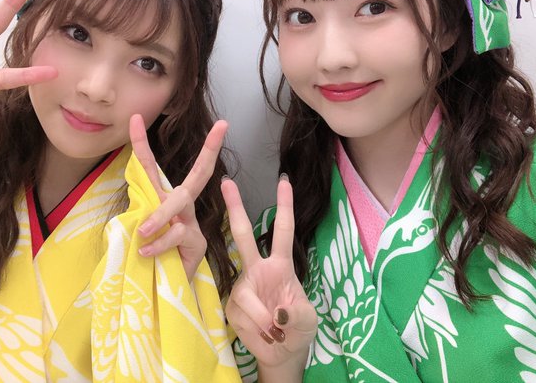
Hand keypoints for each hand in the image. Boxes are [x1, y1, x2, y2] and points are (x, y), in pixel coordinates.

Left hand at [131, 113, 227, 281]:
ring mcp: (191, 223)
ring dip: (160, 216)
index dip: (141, 145)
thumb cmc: (149, 260)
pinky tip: (146, 253)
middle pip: (197, 174)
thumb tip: (139, 217)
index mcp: (162, 202)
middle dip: (210, 149)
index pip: (151, 169)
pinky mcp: (196, 241)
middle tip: (223, 125)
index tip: (135, 118)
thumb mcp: (137, 235)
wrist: (162, 292)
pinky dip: (159, 243)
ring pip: (180, 204)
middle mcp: (181, 208)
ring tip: (144, 233)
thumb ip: (140, 220)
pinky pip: (176, 233)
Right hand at [222, 176, 316, 373]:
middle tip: (226, 182)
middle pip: (243, 235)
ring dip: (263, 318)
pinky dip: (258, 330)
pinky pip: (242, 316)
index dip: (284, 207)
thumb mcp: (308, 320)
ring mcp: (243, 287)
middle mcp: (258, 270)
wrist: (283, 353)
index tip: (284, 181)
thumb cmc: (298, 329)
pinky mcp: (232, 307)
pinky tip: (266, 336)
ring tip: (277, 333)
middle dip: (236, 208)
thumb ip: (298, 315)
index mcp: (281, 265)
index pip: (283, 231)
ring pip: (246, 294)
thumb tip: (276, 313)